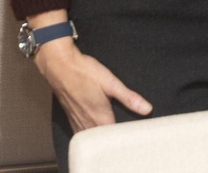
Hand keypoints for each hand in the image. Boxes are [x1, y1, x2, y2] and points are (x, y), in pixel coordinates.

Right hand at [35, 38, 151, 131]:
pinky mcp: (70, 116)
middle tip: (124, 140)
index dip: (123, 139)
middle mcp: (86, 122)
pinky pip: (79, 132)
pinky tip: (92, 132)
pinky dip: (88, 135)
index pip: (113, 137)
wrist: (60, 66)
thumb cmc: (85, 72)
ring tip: (110, 140)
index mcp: (99, 116)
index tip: (134, 138)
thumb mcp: (111, 83)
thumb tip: (147, 109)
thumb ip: (129, 98)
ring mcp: (76, 120)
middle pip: (100, 140)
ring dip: (99, 140)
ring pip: (89, 137)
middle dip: (111, 141)